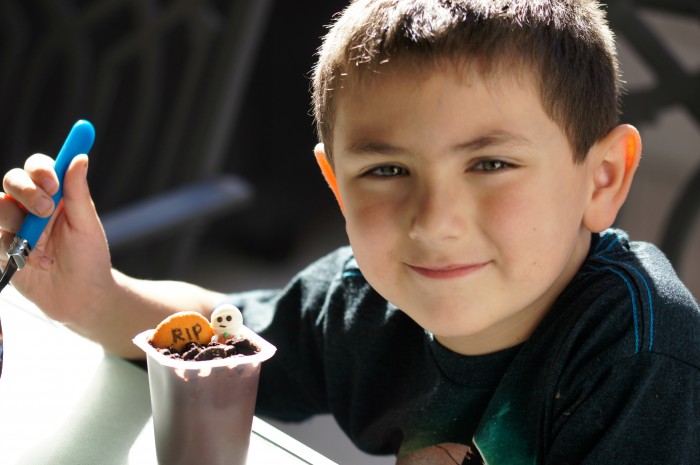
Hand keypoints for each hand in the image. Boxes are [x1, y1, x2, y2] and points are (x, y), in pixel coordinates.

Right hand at [1, 153, 115, 327]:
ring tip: (44, 247)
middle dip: (26, 191)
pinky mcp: (1, 250)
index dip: (40, 169)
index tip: (53, 182)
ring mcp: (13, 228)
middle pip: (12, 181)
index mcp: (54, 196)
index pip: (38, 168)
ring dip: (20, 226)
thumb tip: (80, 156)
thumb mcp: (87, 225)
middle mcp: (30, 207)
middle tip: (45, 210)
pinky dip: (17, 252)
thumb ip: (78, 192)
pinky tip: (40, 264)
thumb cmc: (89, 258)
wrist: (81, 297)